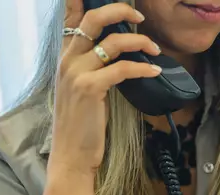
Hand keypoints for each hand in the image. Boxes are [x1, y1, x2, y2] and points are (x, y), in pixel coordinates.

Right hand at [49, 0, 161, 177]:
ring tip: (155, 49)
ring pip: (112, 42)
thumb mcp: (81, 89)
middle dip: (120, 11)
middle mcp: (67, 60)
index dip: (86, 1)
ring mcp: (77, 73)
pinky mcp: (90, 89)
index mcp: (65, 57)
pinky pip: (122, 69)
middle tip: (140, 18)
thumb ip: (92, 67)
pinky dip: (142, 68)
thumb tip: (119, 53)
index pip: (72, 18)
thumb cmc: (80, 125)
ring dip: (139, 41)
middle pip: (93, 19)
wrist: (71, 154)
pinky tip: (154, 71)